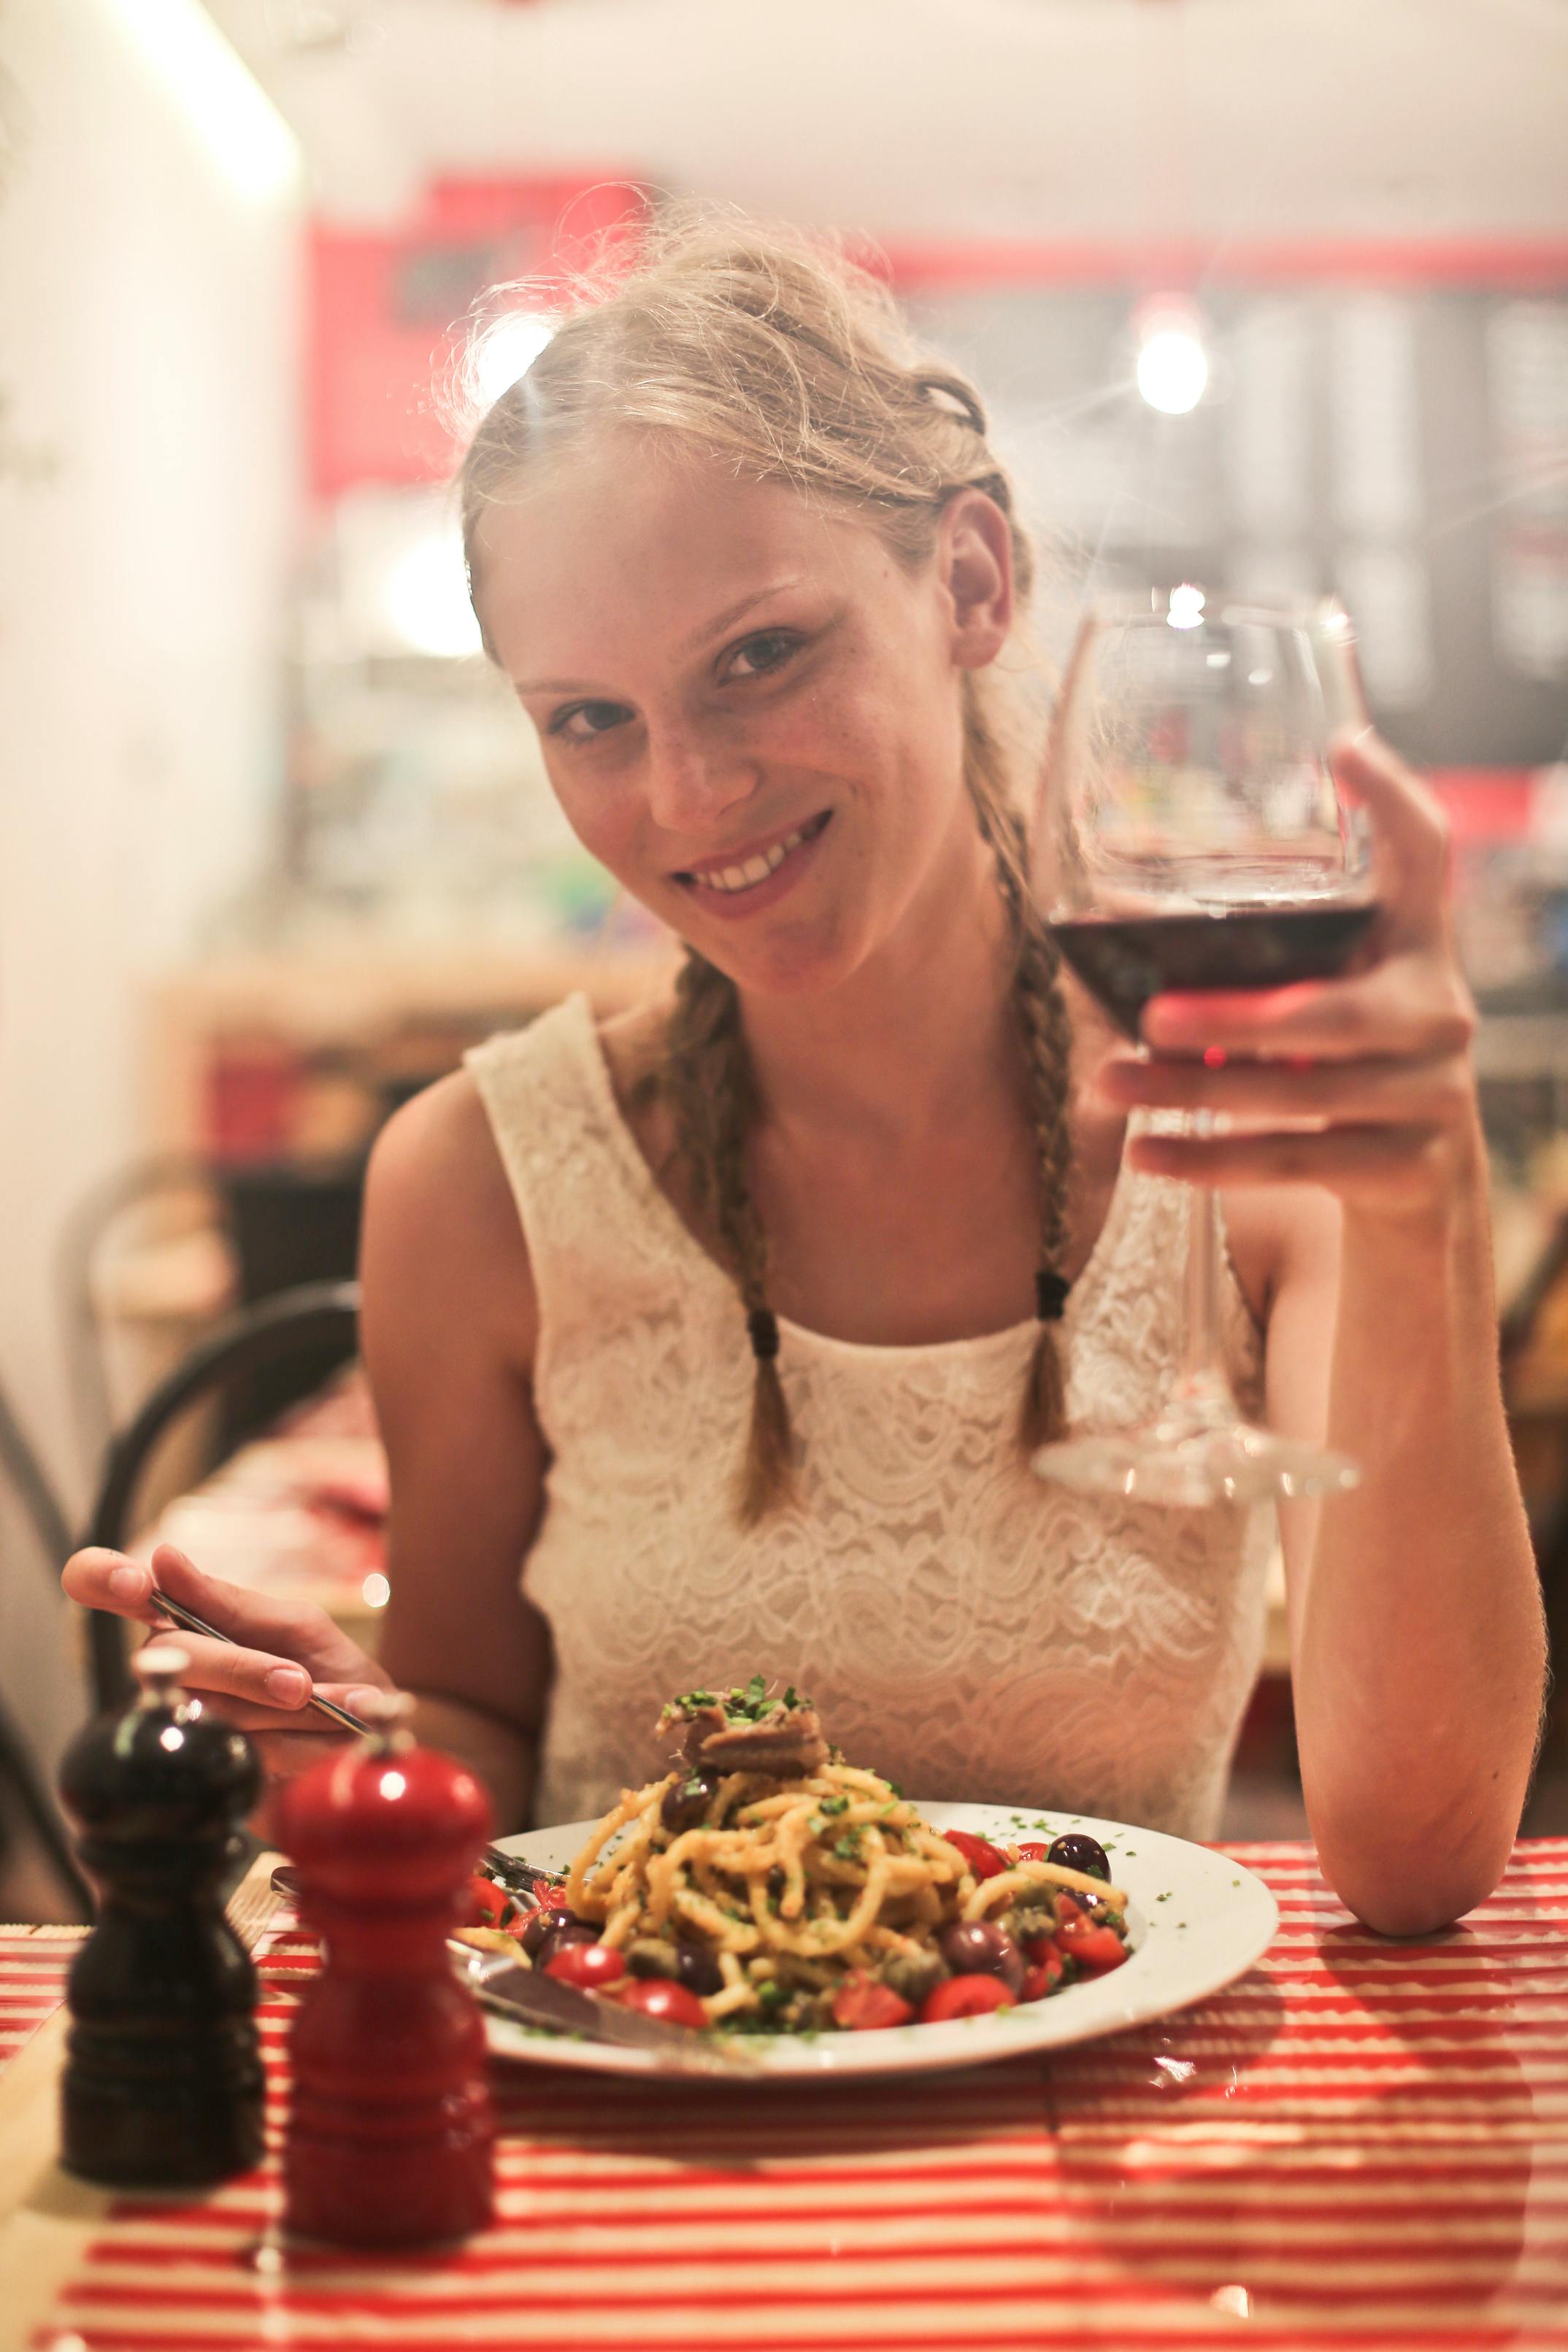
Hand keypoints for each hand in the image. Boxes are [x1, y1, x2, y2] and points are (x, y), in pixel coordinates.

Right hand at [62, 1540, 393, 1787]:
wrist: (370, 1738)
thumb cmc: (327, 1669)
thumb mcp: (295, 1624)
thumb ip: (230, 1603)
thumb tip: (163, 1558)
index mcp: (183, 1618)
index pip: (102, 1583)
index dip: (100, 1578)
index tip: (135, 1582)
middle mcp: (169, 1666)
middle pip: (171, 1657)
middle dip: (244, 1670)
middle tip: (299, 1683)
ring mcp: (181, 1719)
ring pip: (211, 1710)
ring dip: (282, 1712)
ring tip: (325, 1708)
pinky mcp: (203, 1770)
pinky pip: (235, 1752)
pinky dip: (291, 1745)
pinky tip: (313, 1739)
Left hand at [1095, 729, 1482, 1223]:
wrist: (1418, 1183)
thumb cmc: (1335, 1064)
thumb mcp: (1314, 1003)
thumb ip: (1252, 965)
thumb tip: (1102, 922)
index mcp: (1414, 946)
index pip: (1427, 858)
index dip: (1395, 802)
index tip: (1344, 749)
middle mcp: (1438, 1010)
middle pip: (1332, 1012)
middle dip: (1232, 1018)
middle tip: (1149, 1016)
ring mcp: (1432, 1093)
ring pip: (1299, 1095)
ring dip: (1194, 1091)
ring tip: (1111, 1084)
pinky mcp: (1410, 1167)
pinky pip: (1295, 1162)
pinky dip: (1210, 1161)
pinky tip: (1146, 1155)